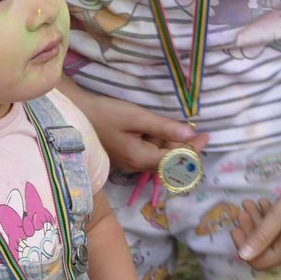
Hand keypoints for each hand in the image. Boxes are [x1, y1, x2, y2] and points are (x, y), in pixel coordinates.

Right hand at [68, 86, 206, 171]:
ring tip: (182, 127)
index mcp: (140, 159)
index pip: (175, 160)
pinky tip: (162, 131)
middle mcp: (137, 166)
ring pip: (159, 158)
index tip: (205, 135)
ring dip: (172, 145)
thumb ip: (163, 127)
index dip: (192, 150)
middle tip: (197, 130)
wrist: (75, 115)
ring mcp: (130, 163)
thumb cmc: (104, 113)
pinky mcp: (126, 156)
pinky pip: (149, 154)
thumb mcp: (136, 117)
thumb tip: (190, 133)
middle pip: (168, 162)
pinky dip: (160, 144)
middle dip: (184, 148)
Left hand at [231, 160, 280, 270]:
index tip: (234, 227)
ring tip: (250, 203)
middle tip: (241, 209)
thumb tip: (242, 256)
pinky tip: (265, 204)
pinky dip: (273, 221)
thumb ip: (261, 235)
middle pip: (267, 250)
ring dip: (260, 223)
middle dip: (251, 230)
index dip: (244, 247)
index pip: (259, 261)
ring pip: (275, 240)